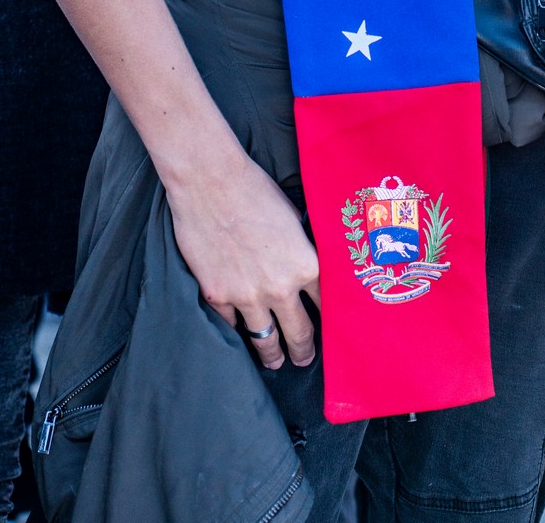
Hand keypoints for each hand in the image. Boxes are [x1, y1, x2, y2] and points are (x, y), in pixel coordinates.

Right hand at [164, 141, 319, 370]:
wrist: (210, 182)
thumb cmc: (256, 190)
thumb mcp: (294, 219)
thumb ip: (303, 250)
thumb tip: (310, 269)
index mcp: (306, 265)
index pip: (327, 304)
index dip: (331, 320)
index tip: (333, 333)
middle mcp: (280, 288)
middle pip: (299, 331)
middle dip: (303, 349)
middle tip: (305, 359)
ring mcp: (246, 296)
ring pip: (265, 339)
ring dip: (272, 353)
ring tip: (275, 361)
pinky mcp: (217, 295)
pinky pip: (231, 324)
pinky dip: (237, 330)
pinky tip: (241, 334)